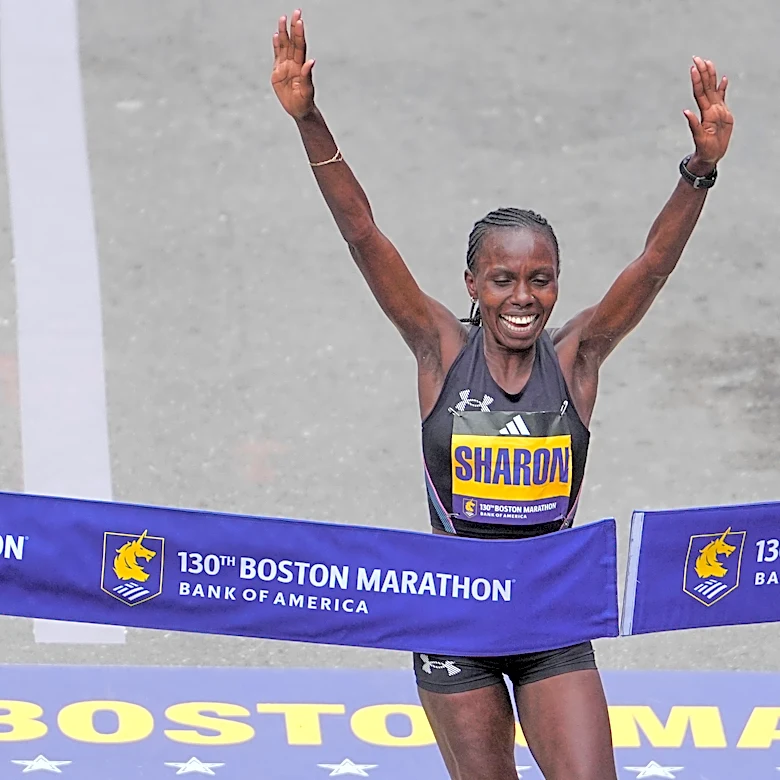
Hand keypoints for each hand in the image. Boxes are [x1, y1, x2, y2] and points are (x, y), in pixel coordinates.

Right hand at [271, 10, 314, 120]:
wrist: (299, 110)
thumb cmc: (305, 102)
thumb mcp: (307, 91)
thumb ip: (307, 76)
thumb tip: (310, 62)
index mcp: (301, 67)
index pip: (300, 46)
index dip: (299, 34)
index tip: (299, 21)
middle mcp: (293, 63)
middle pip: (293, 42)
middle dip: (293, 27)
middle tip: (296, 12)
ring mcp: (285, 66)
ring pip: (284, 46)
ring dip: (283, 33)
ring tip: (282, 19)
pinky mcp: (277, 72)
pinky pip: (277, 56)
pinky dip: (276, 46)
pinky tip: (275, 35)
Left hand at [683, 56, 733, 171]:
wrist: (711, 154)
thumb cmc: (704, 148)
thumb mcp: (699, 137)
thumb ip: (693, 124)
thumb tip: (686, 112)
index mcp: (704, 112)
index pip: (700, 92)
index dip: (697, 80)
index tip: (694, 68)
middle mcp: (709, 108)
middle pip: (706, 86)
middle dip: (702, 72)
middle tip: (698, 58)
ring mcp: (716, 109)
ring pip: (713, 89)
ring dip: (711, 76)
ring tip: (709, 63)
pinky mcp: (722, 113)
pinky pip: (722, 97)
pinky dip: (722, 88)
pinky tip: (723, 79)